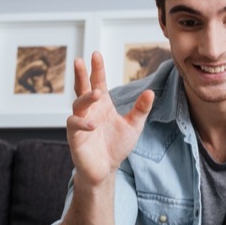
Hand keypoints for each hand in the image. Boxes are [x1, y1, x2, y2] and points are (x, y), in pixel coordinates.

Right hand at [66, 52, 153, 188]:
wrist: (106, 170)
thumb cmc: (116, 146)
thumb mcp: (133, 126)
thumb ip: (140, 109)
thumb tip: (151, 92)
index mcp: (102, 104)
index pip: (98, 82)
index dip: (97, 69)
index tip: (96, 54)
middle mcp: (89, 110)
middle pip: (82, 88)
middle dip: (80, 74)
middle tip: (79, 60)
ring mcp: (80, 122)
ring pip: (78, 105)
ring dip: (86, 98)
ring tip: (96, 94)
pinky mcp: (75, 137)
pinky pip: (74, 126)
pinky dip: (82, 123)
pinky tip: (92, 125)